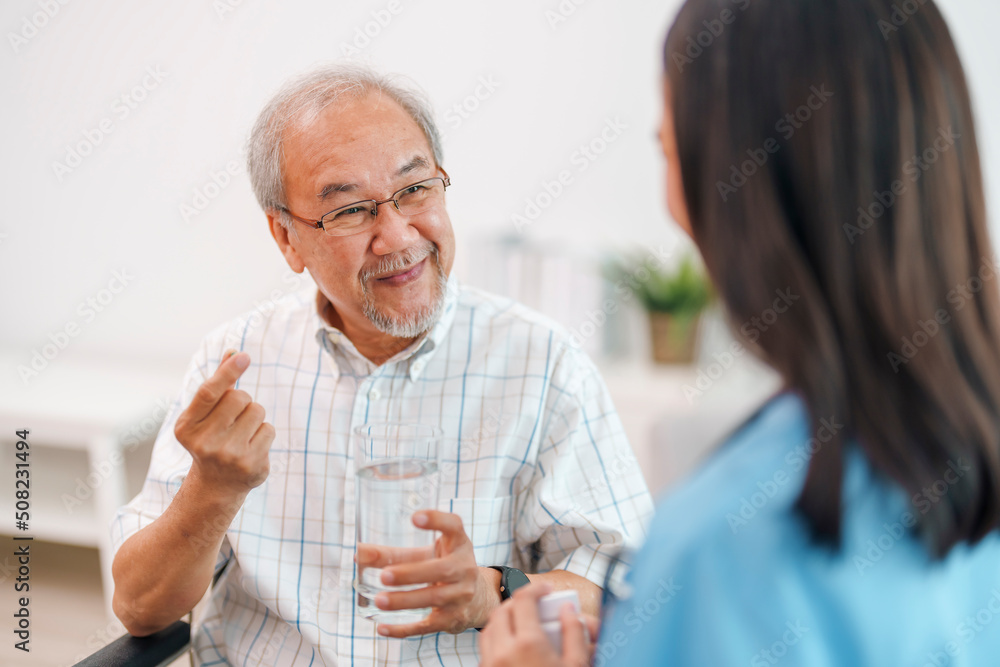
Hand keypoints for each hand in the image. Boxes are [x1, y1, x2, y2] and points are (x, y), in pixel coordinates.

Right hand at [173, 350, 274, 496]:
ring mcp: (229, 456)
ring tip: (242, 434)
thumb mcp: (205, 415)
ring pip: (258, 411)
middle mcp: (205, 443)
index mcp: (187, 427)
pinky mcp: (251, 466)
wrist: (216, 485)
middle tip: (234, 418)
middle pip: (240, 397)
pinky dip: (264, 433)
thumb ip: (218, 384)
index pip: (209, 392)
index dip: (227, 371)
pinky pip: (269, 429)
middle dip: (243, 400)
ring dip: (254, 417)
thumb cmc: (211, 439)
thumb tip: (233, 352)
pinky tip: (251, 447)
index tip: (244, 356)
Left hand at [357, 510, 496, 635]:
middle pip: (442, 570)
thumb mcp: (427, 554)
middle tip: (384, 575)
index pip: (454, 526)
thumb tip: (358, 554)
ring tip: (379, 600)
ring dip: (404, 600)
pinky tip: (383, 627)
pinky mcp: (453, 619)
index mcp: (458, 544)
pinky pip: (428, 626)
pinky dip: (404, 629)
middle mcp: (465, 567)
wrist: (477, 599)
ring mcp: (461, 595)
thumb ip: (394, 555)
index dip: (437, 520)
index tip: (415, 517)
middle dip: (411, 573)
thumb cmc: (444, 567)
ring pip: (434, 598)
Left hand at [480, 583, 598, 666]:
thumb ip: (575, 634)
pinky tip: (513, 649)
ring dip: (503, 621)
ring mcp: (491, 665)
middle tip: (534, 605)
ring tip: (522, 626)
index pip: (523, 599)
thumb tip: (570, 611)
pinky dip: (496, 642)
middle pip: (501, 612)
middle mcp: (503, 653)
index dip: (536, 589)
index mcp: (528, 644)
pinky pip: (485, 652)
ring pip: (488, 630)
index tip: (546, 590)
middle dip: (517, 602)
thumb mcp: (577, 666)